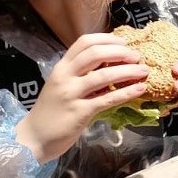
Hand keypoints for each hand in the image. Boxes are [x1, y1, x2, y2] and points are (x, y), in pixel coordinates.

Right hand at [15, 34, 148, 162]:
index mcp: (61, 67)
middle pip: (95, 54)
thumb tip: (109, 65)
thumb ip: (79, 75)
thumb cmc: (50, 112)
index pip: (84, 42)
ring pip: (103, 75)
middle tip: (137, 56)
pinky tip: (140, 89)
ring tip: (144, 70)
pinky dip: (126, 92)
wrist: (33, 138)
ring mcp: (71, 94)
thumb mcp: (61, 86)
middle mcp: (65, 77)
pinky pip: (107, 99)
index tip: (123, 42)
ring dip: (128, 71)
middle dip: (120, 52)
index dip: (106, 39)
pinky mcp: (80, 112)